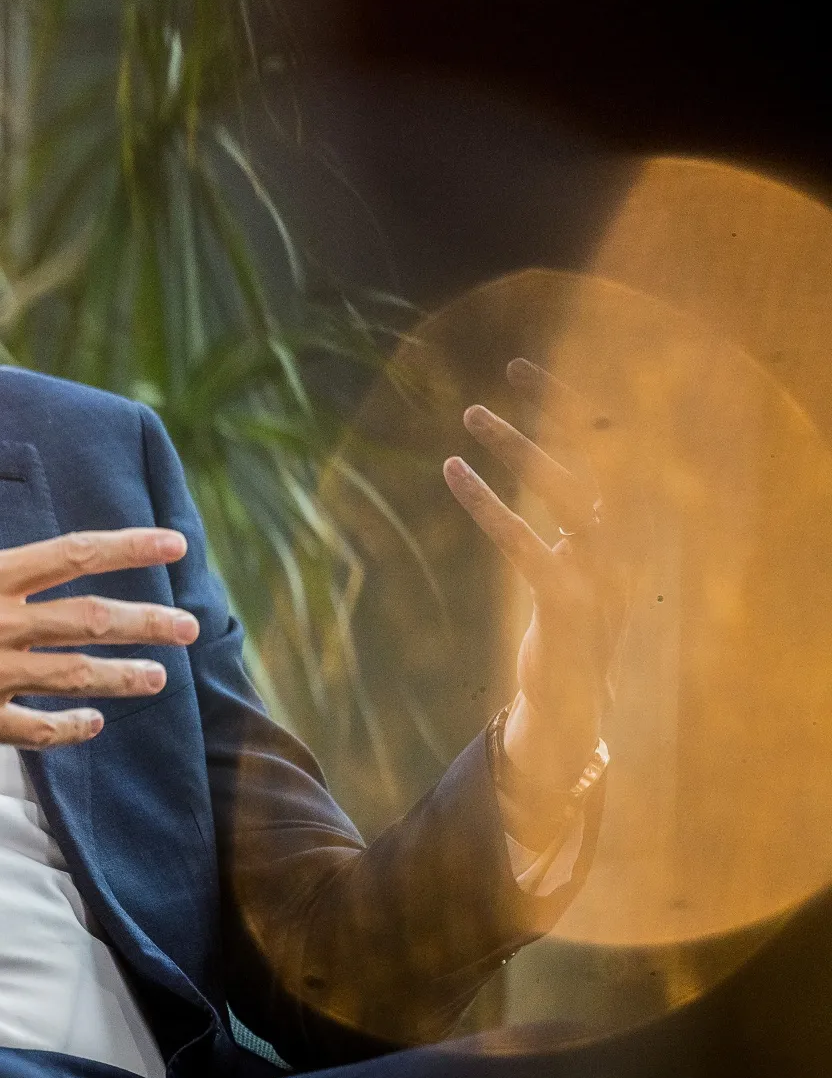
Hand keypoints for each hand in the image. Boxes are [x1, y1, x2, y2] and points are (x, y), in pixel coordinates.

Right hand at [0, 443, 198, 821]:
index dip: (128, 548)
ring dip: (122, 676)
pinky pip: (36, 726)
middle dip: (147, 621)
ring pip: (73, 675)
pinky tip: (94, 722)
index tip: (173, 545)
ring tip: (159, 676)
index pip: (70, 555)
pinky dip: (70, 726)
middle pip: (87, 618)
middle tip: (191, 627)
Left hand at [444, 359, 635, 801]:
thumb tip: (544, 483)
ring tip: (474, 414)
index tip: (535, 368)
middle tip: (514, 365)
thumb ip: (566, 529)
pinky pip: (525, 542)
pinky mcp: (567, 605)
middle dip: (562, 406)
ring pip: (569, 493)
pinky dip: (489, 504)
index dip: (580, 405)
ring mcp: (601, 576)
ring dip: (523, 447)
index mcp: (623, 536)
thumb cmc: (565, 633)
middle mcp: (622, 548)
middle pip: (603, 457)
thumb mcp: (570, 569)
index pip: (614, 452)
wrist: (572, 712)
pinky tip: (453, 471)